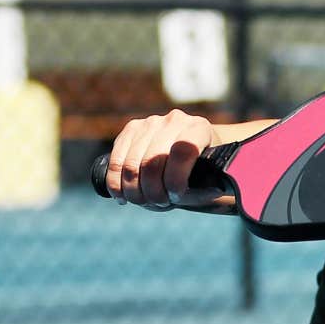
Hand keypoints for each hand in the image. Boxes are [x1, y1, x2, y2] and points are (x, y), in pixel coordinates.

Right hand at [103, 109, 225, 210]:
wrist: (190, 151)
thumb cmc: (201, 169)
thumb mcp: (209, 179)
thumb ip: (200, 189)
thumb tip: (182, 195)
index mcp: (198, 128)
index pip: (183, 151)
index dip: (175, 179)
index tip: (176, 196)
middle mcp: (174, 120)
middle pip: (153, 161)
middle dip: (153, 191)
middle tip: (160, 202)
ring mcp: (150, 123)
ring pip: (132, 164)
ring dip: (135, 192)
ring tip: (145, 201)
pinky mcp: (130, 130)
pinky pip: (115, 161)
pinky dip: (116, 184)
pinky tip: (123, 197)